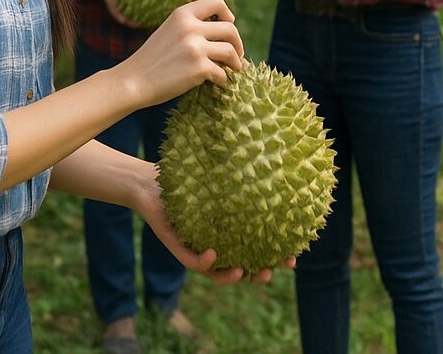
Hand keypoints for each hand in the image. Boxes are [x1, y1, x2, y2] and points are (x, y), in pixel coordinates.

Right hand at [120, 0, 243, 107]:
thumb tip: (228, 31)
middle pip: (230, 29)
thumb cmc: (153, 58)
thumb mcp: (170, 30)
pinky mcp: (198, 68)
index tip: (228, 26)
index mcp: (182, 14)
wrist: (134, 80)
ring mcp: (195, 47)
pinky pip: (223, 73)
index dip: (228, 14)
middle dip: (238, 44)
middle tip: (236, 56)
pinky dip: (222, 80)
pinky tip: (215, 82)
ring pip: (231, 52)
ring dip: (236, 63)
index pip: (217, 1)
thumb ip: (193, 26)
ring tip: (232, 69)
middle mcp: (190, 27)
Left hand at [132, 162, 290, 284]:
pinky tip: (214, 253)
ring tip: (244, 271)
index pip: (255, 251)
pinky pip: (193, 261)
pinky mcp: (178, 247)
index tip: (294, 256)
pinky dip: (205, 261)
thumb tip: (270, 166)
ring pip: (218, 274)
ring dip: (233, 276)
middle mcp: (214, 245)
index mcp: (226, 233)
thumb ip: (236, 182)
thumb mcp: (215, 181)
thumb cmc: (185, 179)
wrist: (148, 181)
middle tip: (273, 270)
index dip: (275, 258)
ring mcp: (196, 249)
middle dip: (259, 274)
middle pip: (242, 268)